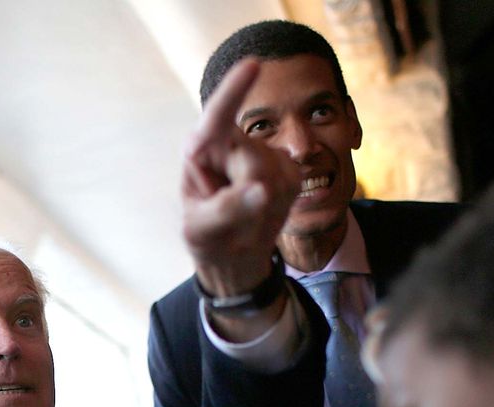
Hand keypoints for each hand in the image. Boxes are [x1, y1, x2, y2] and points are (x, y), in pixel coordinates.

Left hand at [182, 57, 301, 298]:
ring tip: (244, 218)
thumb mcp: (201, 231)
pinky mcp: (289, 167)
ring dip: (261, 208)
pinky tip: (263, 213)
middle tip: (230, 218)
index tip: (252, 65)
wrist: (234, 254)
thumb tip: (263, 191)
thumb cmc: (208, 237)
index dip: (235, 90)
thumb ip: (226, 211)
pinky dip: (278, 209)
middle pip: (254, 164)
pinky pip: (292, 185)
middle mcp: (232, 143)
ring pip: (275, 178)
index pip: (218, 116)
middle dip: (246, 197)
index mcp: (201, 147)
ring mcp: (264, 153)